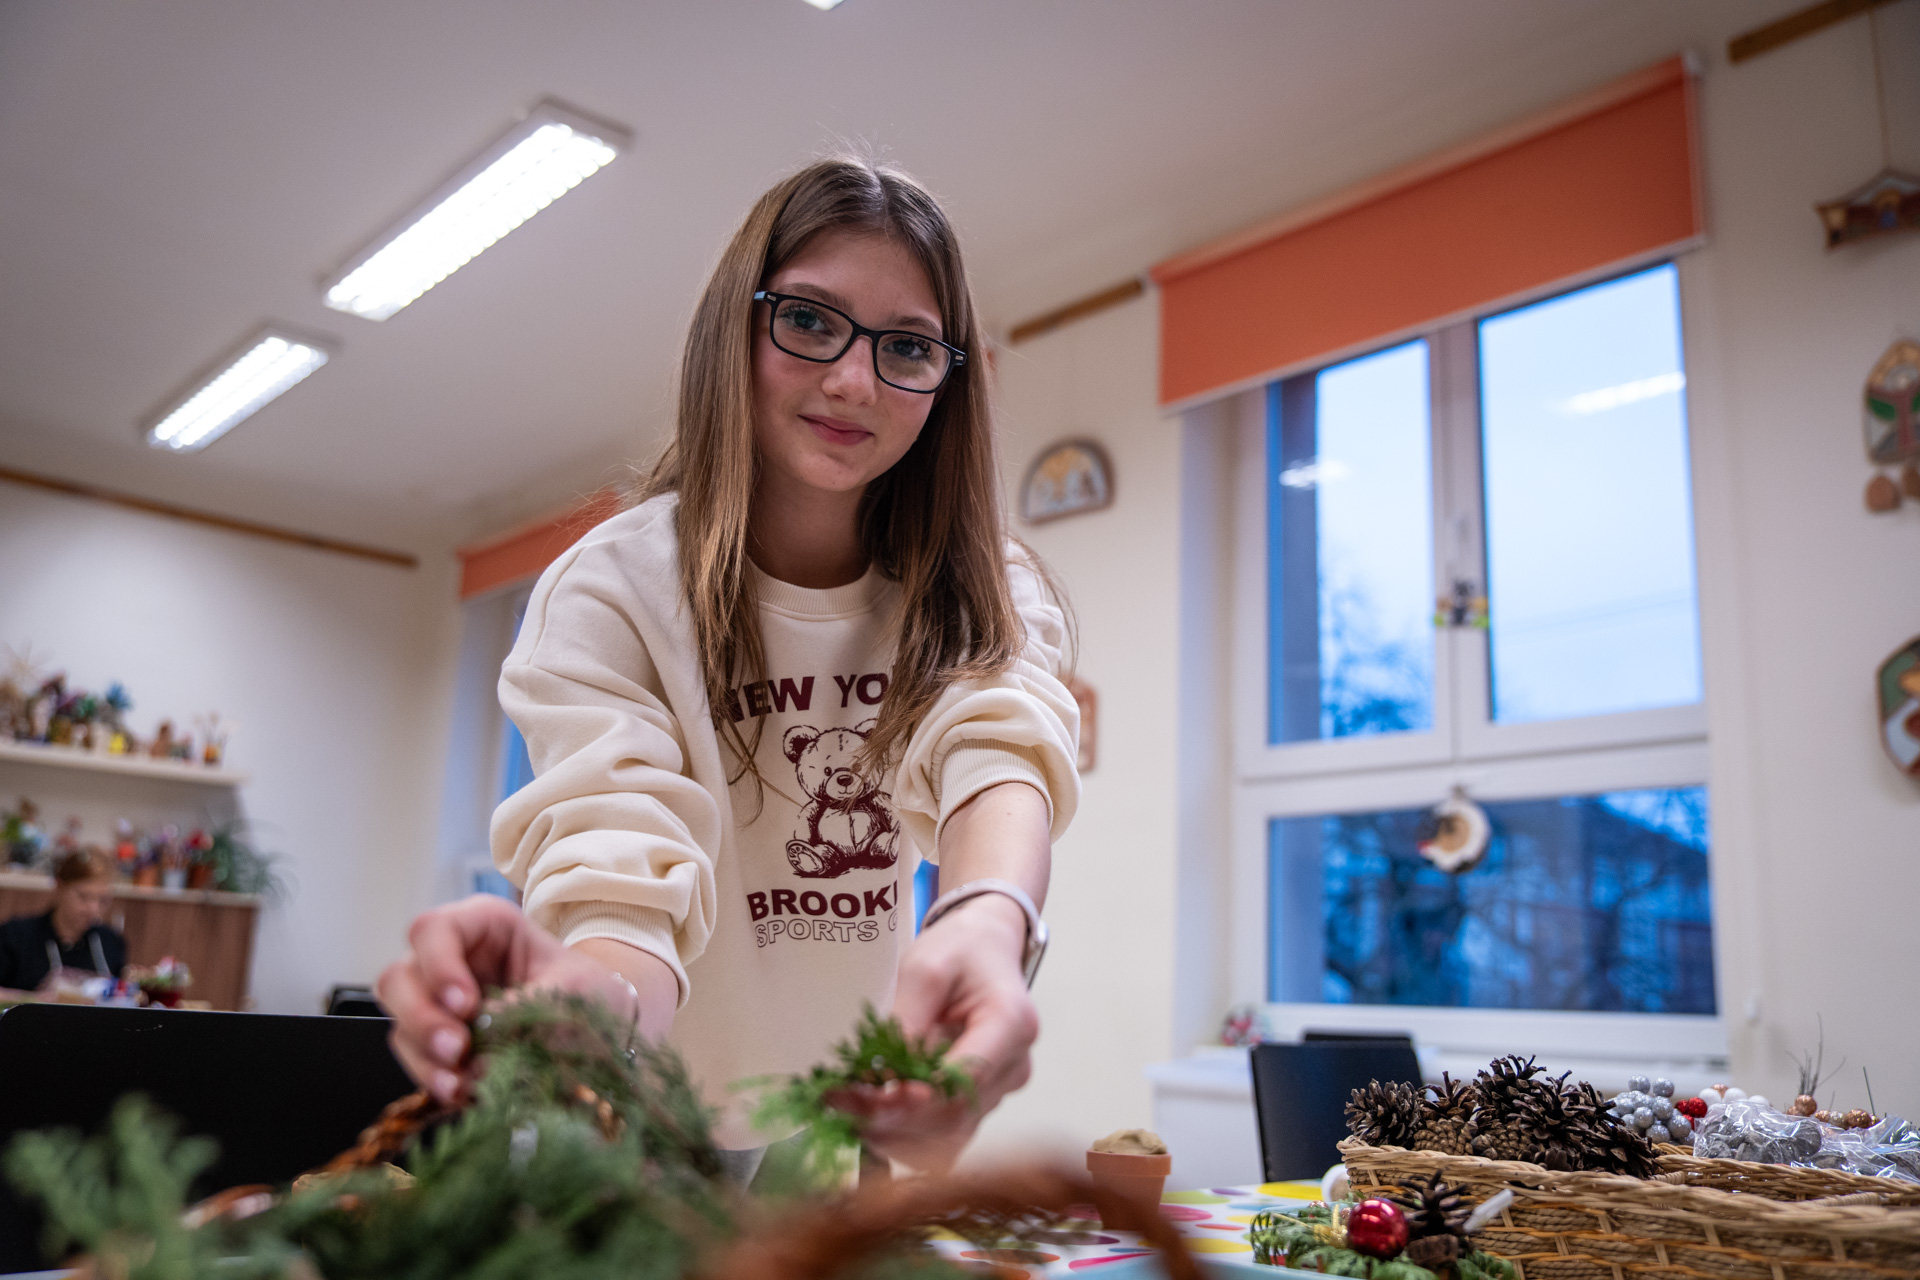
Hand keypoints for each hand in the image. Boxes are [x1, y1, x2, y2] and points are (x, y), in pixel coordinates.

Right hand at [375, 895, 655, 1104]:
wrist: (607, 1033)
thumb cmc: (591, 992)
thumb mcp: (571, 990)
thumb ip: (526, 1011)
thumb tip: (480, 1053)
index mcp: (484, 927)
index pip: (433, 930)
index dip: (438, 966)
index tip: (465, 1004)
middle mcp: (452, 961)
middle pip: (399, 979)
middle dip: (421, 1017)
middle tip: (456, 1048)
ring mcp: (439, 1005)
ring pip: (400, 1024)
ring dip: (424, 1056)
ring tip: (459, 1083)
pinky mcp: (440, 1046)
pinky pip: (417, 1062)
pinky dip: (434, 1079)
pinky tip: (461, 1094)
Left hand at [839, 893, 1036, 1171]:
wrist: (984, 949)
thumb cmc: (959, 950)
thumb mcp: (925, 968)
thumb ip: (907, 1020)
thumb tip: (880, 1074)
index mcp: (1012, 1023)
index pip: (964, 1080)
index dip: (914, 1099)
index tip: (864, 1094)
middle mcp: (1014, 1066)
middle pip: (953, 1117)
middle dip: (890, 1118)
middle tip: (837, 1101)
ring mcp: (1001, 1089)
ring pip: (947, 1138)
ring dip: (893, 1133)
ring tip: (846, 1107)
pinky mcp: (982, 1103)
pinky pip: (944, 1138)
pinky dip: (905, 1135)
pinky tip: (871, 1116)